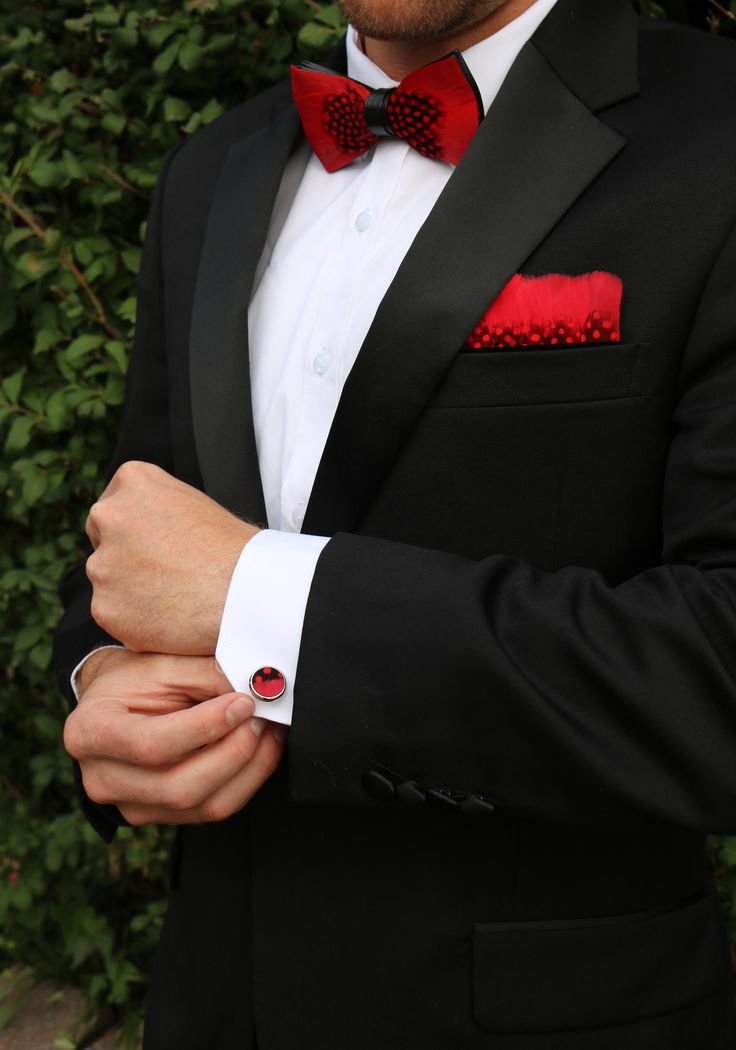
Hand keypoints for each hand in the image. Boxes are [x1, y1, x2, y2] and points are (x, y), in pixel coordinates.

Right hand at [64, 649, 285, 825]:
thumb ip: (208, 675)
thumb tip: (258, 686)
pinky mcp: (159, 816)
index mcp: (90, 733)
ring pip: (204, 806)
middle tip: (263, 717)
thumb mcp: (164, 665)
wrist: (114, 704)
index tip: (244, 703)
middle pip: (179, 787)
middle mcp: (102, 780)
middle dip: (234, 752)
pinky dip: (246, 780)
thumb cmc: (135, 679)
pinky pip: (212, 809)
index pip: (151, 745)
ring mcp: (130, 806)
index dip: (205, 727)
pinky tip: (260, 750)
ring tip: (269, 730)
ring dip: (249, 769)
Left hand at [85, 461, 258, 653]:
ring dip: (131, 591)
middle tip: (166, 575)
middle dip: (125, 559)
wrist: (248, 591)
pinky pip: (115, 615)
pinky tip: (170, 618)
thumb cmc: (233, 549)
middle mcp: (108, 516)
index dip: (137, 532)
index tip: (160, 547)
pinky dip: (136, 621)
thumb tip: (140, 531)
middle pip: (103, 542)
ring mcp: (102, 564)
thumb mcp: (192, 503)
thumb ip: (154, 510)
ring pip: (108, 581)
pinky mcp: (104, 607)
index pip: (113, 508)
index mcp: (133, 481)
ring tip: (176, 598)